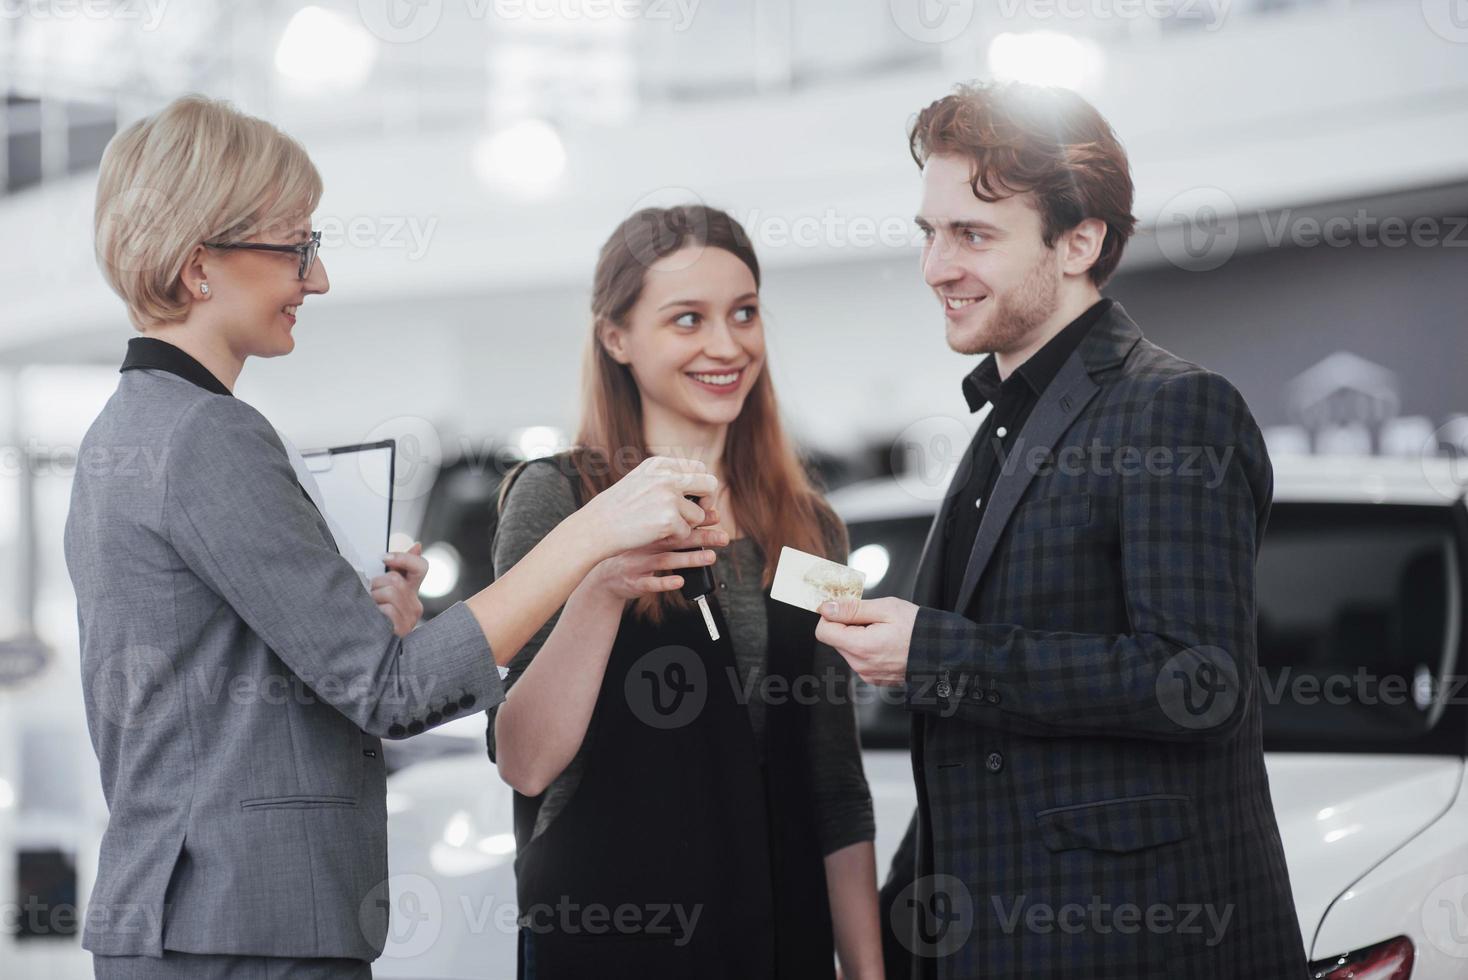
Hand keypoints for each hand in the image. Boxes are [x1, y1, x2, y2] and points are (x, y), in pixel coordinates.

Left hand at [372, 542, 426, 637]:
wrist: (370, 652)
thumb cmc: (375, 618)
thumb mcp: (385, 590)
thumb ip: (399, 569)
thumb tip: (418, 546)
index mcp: (412, 592)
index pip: (420, 566)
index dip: (404, 558)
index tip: (385, 558)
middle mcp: (414, 605)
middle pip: (396, 579)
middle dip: (376, 584)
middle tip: (369, 596)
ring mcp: (409, 619)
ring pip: (391, 593)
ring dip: (373, 599)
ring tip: (369, 610)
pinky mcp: (401, 630)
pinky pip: (388, 610)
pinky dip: (375, 612)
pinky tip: (372, 620)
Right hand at [581, 456, 719, 556]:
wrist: (596, 527)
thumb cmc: (617, 507)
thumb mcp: (641, 480)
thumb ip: (667, 478)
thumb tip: (701, 483)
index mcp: (661, 464)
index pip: (699, 467)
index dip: (702, 485)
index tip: (697, 498)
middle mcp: (667, 476)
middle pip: (709, 484)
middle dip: (708, 501)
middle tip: (695, 514)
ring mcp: (669, 497)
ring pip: (698, 514)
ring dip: (686, 525)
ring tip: (662, 527)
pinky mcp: (669, 519)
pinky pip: (686, 532)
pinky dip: (674, 537)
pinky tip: (655, 534)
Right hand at [586, 525, 728, 602]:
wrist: (602, 577)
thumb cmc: (630, 555)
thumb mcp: (644, 537)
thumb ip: (670, 527)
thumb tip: (703, 514)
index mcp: (647, 532)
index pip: (675, 522)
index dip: (696, 519)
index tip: (715, 516)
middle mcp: (643, 546)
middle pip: (675, 539)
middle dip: (701, 538)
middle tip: (723, 537)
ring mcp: (638, 564)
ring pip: (666, 560)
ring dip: (689, 559)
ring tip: (710, 557)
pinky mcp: (634, 582)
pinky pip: (650, 583)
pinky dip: (665, 582)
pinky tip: (680, 581)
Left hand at [815, 596, 918, 686]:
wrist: (943, 653)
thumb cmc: (918, 630)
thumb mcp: (885, 608)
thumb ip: (852, 608)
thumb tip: (827, 608)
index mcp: (860, 647)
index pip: (823, 631)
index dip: (832, 615)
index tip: (846, 607)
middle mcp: (860, 665)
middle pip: (835, 640)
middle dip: (848, 625)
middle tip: (873, 618)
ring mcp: (867, 674)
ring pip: (848, 649)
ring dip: (858, 636)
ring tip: (883, 630)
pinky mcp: (875, 678)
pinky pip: (860, 659)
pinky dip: (868, 648)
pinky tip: (886, 642)